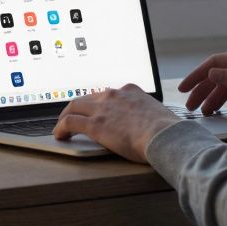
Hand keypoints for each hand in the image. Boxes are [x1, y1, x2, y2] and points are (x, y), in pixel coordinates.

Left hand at [53, 84, 180, 162]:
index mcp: (130, 90)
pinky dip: (61, 128)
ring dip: (65, 116)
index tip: (96, 109)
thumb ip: (146, 114)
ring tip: (61, 126)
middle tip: (72, 115)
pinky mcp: (95, 124)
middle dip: (78, 107)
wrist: (164, 135)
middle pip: (88, 97)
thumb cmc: (166, 129)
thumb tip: (149, 123)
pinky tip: (60, 135)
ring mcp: (103, 108)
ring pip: (74, 106)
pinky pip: (70, 122)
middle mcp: (114, 95)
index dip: (99, 102)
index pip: (108, 93)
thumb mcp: (157, 113)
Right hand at [178, 49, 226, 120]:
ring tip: (202, 112)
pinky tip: (218, 109)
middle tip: (189, 106)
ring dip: (212, 97)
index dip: (198, 75)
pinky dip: (225, 100)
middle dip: (202, 89)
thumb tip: (213, 73)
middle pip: (219, 74)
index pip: (217, 63)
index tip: (184, 88)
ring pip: (226, 85)